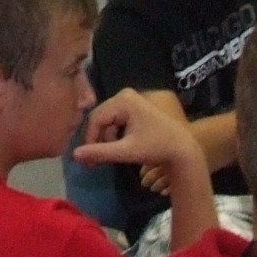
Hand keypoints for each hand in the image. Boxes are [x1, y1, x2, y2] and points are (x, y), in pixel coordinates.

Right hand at [75, 89, 205, 180]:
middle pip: (100, 118)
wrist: (182, 148)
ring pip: (106, 120)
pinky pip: (115, 120)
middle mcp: (125, 95)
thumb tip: (74, 155)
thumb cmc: (156, 148)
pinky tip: (118, 147)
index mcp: (123, 100)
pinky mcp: (134, 107)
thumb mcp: (127, 152)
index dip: (89, 140)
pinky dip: (113, 135)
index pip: (95, 119)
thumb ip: (100, 152)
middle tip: (93, 162)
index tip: (88, 161)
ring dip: (104, 138)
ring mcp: (130, 100)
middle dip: (96, 140)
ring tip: (107, 156)